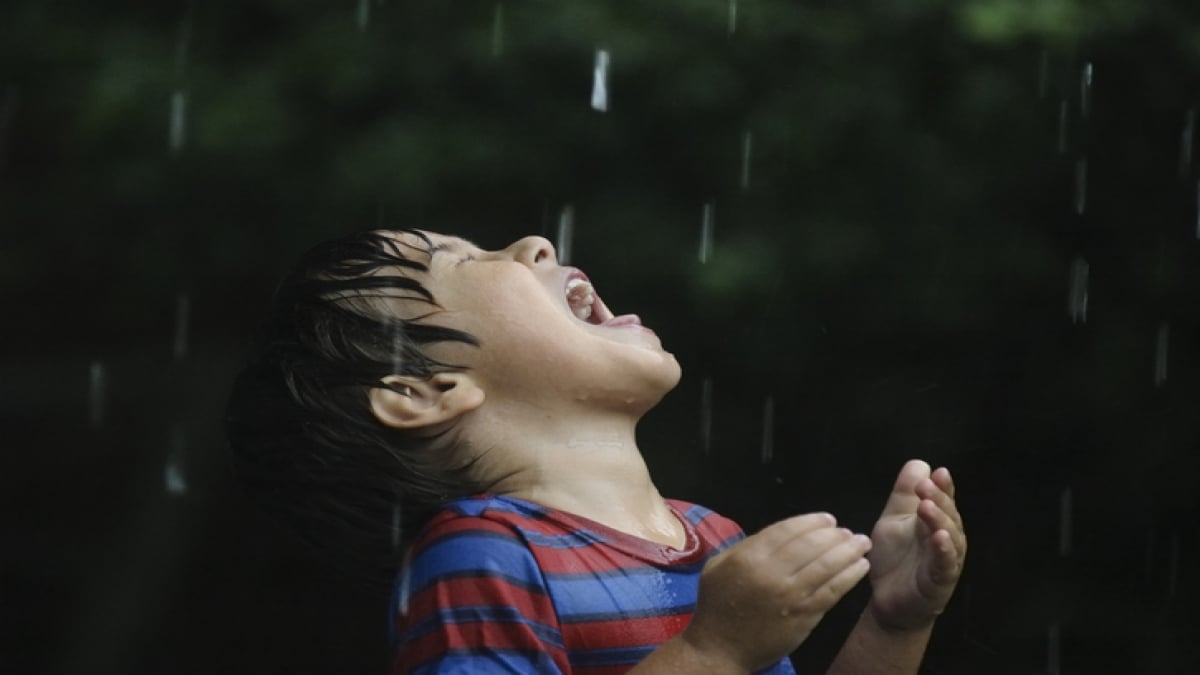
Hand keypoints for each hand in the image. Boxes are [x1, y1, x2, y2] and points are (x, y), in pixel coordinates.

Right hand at [682, 513, 871, 672]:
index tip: (828, 519)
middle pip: (812, 545)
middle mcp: (772, 573)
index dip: (811, 521)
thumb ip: (747, 546)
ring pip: (827, 566)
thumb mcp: (719, 565)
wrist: (720, 647)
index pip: (787, 530)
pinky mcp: (804, 616)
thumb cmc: (717, 604)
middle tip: (848, 531)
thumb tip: (782, 534)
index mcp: (749, 557)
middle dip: (835, 534)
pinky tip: (860, 567)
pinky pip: (833, 591)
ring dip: (849, 551)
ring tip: (861, 544)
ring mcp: (791, 596)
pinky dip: (850, 576)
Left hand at [866, 459, 966, 630]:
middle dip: (939, 499)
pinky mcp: (940, 581)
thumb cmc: (895, 560)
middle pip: (949, 515)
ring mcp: (945, 560)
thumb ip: (904, 495)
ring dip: (941, 521)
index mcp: (935, 522)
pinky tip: (939, 537)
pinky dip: (944, 551)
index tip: (938, 472)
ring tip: (928, 506)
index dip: (943, 487)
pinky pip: (945, 565)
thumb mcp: (894, 521)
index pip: (944, 500)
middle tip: (925, 486)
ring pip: (951, 538)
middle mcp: (946, 539)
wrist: (888, 602)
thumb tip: (920, 463)